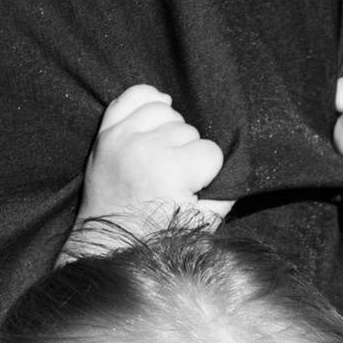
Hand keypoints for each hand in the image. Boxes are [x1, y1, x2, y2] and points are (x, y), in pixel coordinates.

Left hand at [65, 85, 226, 261]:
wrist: (109, 245)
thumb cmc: (157, 238)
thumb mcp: (202, 224)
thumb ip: (225, 195)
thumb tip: (236, 168)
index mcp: (172, 170)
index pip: (212, 151)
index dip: (207, 173)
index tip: (192, 190)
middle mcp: (146, 148)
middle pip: (188, 130)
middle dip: (187, 153)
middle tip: (174, 179)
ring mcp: (123, 137)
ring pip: (164, 109)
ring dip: (170, 129)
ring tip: (164, 154)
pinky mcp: (106, 133)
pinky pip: (131, 97)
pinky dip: (147, 98)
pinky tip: (156, 111)